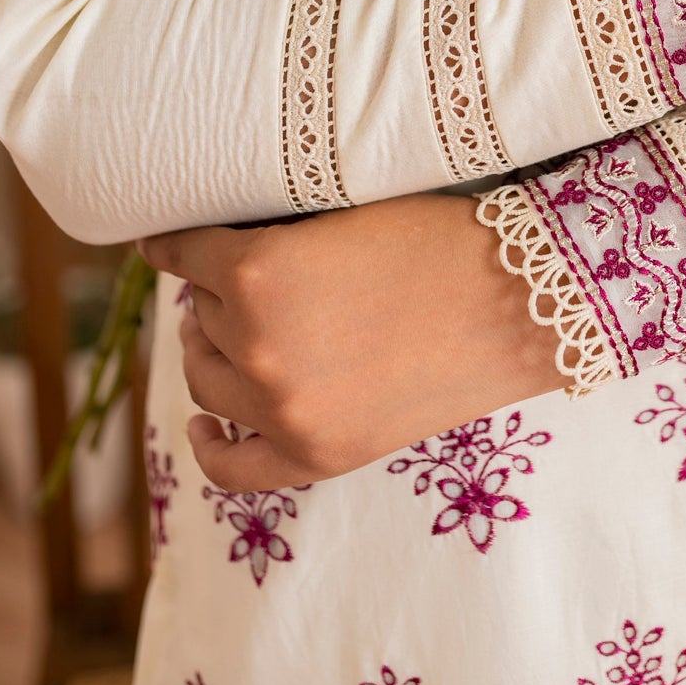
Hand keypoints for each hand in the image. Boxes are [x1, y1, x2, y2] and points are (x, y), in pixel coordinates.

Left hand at [139, 192, 562, 492]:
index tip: (166, 242)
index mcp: (258, 269)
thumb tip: (214, 261)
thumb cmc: (438, 240)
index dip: (177, 244)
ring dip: (213, 349)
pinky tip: (206, 425)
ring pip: (207, 379)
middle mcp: (257, 343)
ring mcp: (282, 409)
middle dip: (211, 294)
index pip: (187, 254)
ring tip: (228, 332)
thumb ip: (271, 241)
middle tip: (229, 281)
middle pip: (200, 315)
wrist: (518, 302)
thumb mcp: (339, 218)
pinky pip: (231, 466)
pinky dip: (209, 444)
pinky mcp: (315, 454)